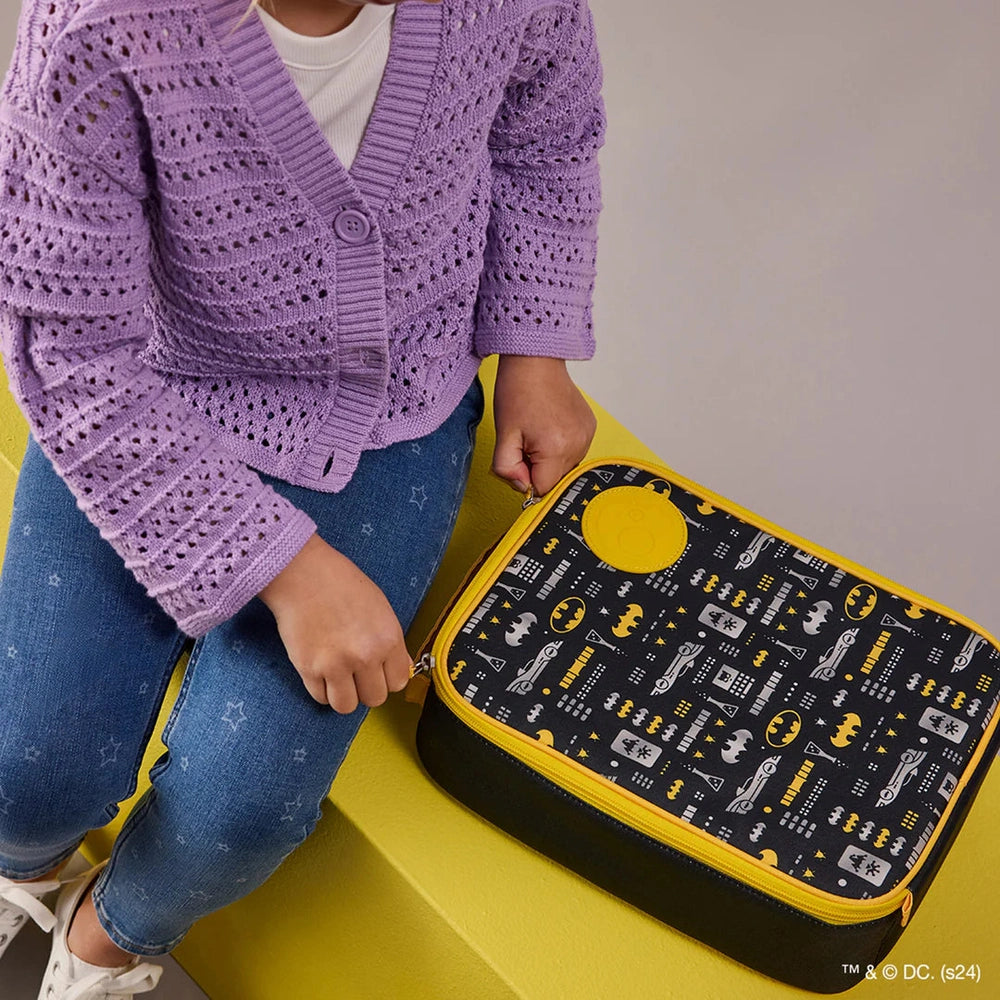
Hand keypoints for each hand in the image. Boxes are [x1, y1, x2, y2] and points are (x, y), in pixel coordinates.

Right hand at [258, 533, 410, 711]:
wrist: (302, 574)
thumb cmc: (342, 585)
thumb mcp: (380, 608)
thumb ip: (392, 643)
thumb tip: (400, 670)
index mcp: (387, 639)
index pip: (398, 682)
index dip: (387, 678)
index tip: (377, 671)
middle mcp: (366, 656)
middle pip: (375, 698)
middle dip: (366, 688)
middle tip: (355, 673)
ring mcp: (336, 665)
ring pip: (347, 706)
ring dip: (343, 695)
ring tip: (337, 676)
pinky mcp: (309, 670)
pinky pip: (321, 698)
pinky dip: (321, 689)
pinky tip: (320, 670)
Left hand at [491, 355, 596, 496]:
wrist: (535, 360)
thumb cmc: (518, 391)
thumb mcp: (503, 435)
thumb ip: (507, 469)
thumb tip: (522, 487)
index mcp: (556, 449)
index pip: (542, 488)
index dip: (525, 478)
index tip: (518, 457)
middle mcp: (578, 444)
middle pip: (555, 479)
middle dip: (537, 468)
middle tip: (525, 440)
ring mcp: (587, 435)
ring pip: (564, 467)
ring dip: (549, 458)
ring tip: (537, 430)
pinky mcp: (590, 427)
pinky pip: (573, 451)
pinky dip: (560, 446)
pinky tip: (549, 426)